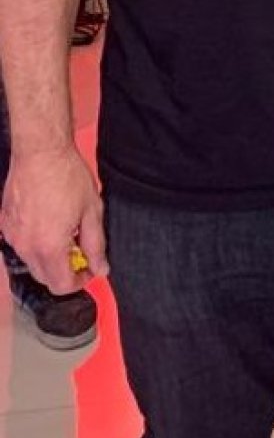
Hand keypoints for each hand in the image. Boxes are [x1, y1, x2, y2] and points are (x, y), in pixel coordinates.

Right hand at [1, 145, 105, 291]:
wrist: (40, 152)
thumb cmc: (68, 177)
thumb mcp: (92, 211)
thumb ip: (96, 245)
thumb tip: (100, 268)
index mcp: (49, 247)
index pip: (61, 285)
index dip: (79, 281)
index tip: (90, 268)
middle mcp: (26, 247)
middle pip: (45, 277)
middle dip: (64, 271)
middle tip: (81, 251)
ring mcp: (12, 236)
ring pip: (31, 262)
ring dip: (49, 258)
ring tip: (66, 233)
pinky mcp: (5, 224)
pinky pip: (21, 245)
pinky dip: (35, 243)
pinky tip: (49, 223)